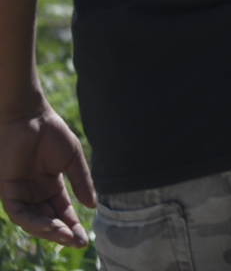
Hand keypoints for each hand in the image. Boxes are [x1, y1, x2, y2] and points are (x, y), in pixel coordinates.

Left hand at [0, 108, 95, 247]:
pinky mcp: (8, 190)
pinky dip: (33, 221)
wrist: (29, 117)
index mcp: (50, 186)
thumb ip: (81, 182)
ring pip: (32, 221)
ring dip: (49, 231)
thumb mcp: (73, 160)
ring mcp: (20, 192)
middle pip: (48, 220)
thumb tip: (93, 206)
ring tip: (66, 235)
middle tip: (78, 241)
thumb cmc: (52, 133)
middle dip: (62, 233)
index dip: (72, 224)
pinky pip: (18, 213)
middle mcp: (34, 193)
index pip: (62, 211)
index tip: (85, 237)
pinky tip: (49, 225)